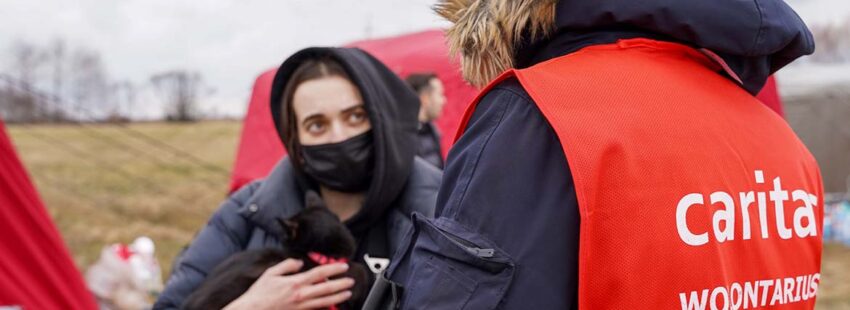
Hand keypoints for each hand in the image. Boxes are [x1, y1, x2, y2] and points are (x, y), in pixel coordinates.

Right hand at [224, 259, 353, 309]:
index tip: (343, 266)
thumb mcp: (270, 273)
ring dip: (338, 297)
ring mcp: (301, 307)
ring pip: (324, 301)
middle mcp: (301, 295)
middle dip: (341, 284)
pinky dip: (326, 308)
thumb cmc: (259, 294)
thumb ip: (287, 265)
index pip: (319, 273)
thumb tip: (299, 263)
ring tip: (347, 293)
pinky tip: (333, 306)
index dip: (333, 269)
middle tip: (350, 280)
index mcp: (295, 283)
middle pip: (326, 288)